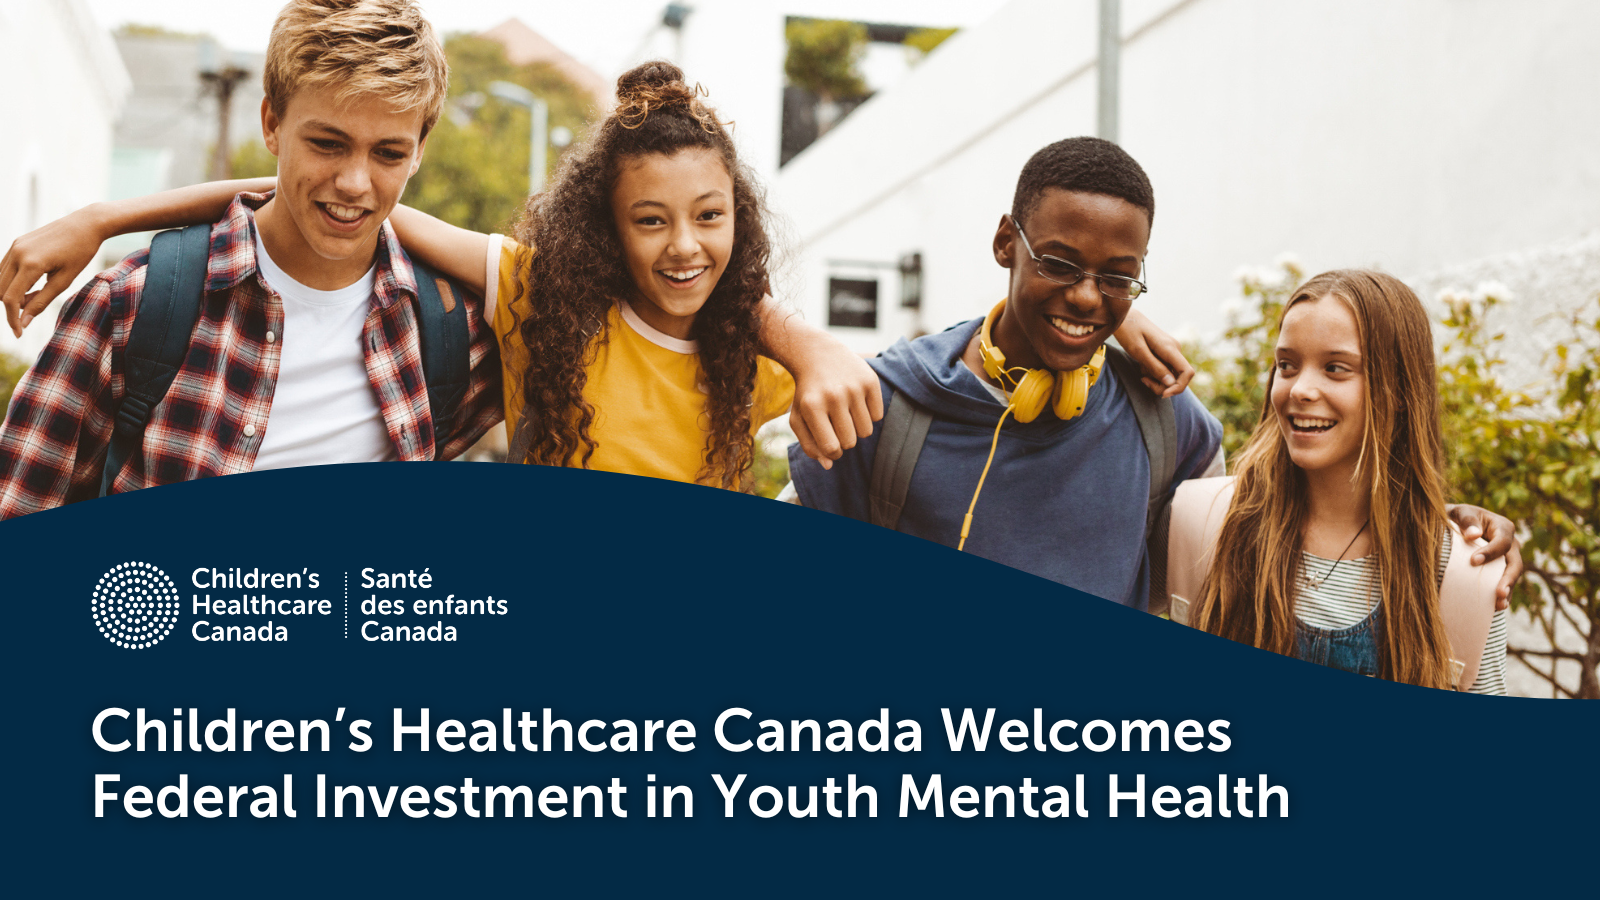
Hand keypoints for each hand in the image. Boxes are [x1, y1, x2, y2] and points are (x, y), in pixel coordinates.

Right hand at [0, 204, 108, 336]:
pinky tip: (34, 283)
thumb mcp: (64, 281)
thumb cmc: (80, 253)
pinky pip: (5, 268)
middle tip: (35, 306)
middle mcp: (17, 253)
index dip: (12, 319)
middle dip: (12, 305)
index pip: (11, 299)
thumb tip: (23, 322)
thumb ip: (41, 302)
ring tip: (38, 293)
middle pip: (0, 291)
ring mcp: (14, 247)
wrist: (85, 224)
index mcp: (31, 264)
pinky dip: (14, 281)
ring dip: (12, 293)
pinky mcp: (16, 243)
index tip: (19, 333)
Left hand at [787, 336, 883, 469]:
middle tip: (837, 425)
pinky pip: (878, 416)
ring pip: (867, 432)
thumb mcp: (799, 418)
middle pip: (850, 442)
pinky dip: (870, 415)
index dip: (833, 453)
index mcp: (812, 407)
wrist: (817, 354)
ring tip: (847, 413)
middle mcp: (833, 396)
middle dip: (845, 440)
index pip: (831, 448)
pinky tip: (857, 402)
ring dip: (858, 429)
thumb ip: (810, 445)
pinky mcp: (870, 380)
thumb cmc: (808, 393)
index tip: (831, 445)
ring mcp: (853, 387)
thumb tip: (829, 465)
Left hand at [1113, 308, 1194, 397]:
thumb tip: (1171, 384)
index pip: (1187, 372)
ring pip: (1170, 374)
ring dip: (1156, 378)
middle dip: (1162, 385)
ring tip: (1141, 369)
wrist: (1124, 317)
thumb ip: (1155, 367)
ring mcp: (1171, 350)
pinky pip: (1164, 368)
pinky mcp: (1165, 351)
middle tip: (1143, 380)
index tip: (1163, 394)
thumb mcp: (1138, 351)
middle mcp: (1175, 349)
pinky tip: (1142, 365)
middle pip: (1178, 377)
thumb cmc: (1128, 331)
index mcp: (1170, 348)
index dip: (1178, 387)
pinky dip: (1154, 372)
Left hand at [1446, 504, 1522, 609]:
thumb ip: (1467, 521)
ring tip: (1499, 605)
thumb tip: (1473, 535)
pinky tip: (1494, 608)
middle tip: (1498, 593)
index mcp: (1503, 527)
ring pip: (1512, 577)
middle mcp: (1510, 545)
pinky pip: (1504, 585)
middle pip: (1514, 564)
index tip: (1473, 561)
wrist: (1454, 526)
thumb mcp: (1460, 513)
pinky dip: (1501, 596)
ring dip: (1507, 592)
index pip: (1502, 542)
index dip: (1490, 552)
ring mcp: (1507, 560)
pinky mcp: (1500, 571)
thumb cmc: (1457, 517)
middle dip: (1507, 579)